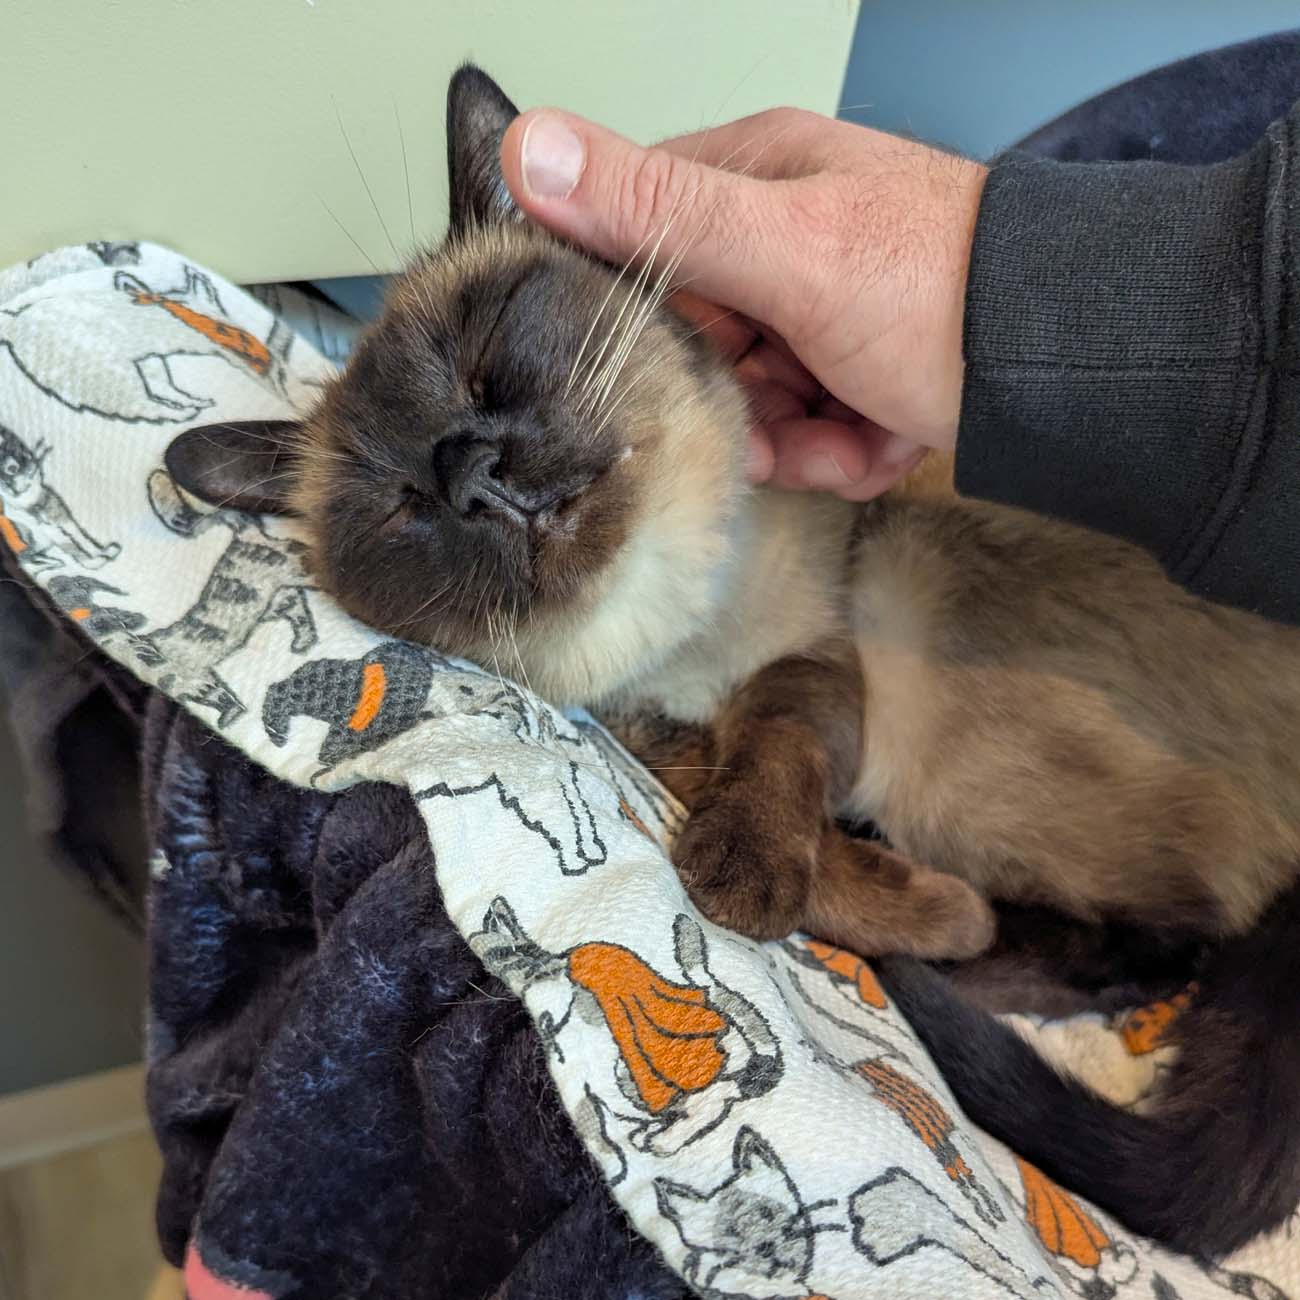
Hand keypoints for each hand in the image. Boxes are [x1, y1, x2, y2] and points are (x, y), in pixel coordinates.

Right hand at [500, 106, 985, 500]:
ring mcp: (828, 315)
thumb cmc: (940, 289)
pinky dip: (837, 455)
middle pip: (700, 342)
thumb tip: (531, 149)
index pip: (644, 243)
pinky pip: (812, 433)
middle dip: (732, 400)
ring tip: (840, 433)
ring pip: (756, 400)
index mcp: (760, 182)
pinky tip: (873, 442)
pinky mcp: (862, 377)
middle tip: (768, 420)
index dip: (642, 317)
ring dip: (792, 441)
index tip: (662, 364)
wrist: (1062, 371)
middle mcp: (791, 245)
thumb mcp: (787, 245)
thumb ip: (658, 208)